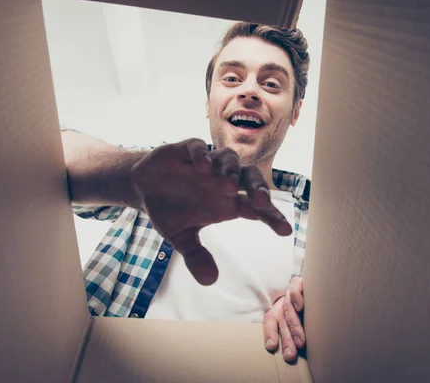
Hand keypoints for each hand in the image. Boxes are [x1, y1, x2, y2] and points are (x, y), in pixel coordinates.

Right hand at [129, 138, 292, 285]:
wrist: (144, 187)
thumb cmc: (171, 210)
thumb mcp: (181, 237)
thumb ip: (196, 255)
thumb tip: (210, 281)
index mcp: (228, 202)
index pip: (256, 208)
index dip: (272, 217)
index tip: (285, 230)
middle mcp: (222, 180)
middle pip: (249, 178)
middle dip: (257, 188)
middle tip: (262, 201)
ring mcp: (207, 164)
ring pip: (229, 159)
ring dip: (230, 171)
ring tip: (228, 185)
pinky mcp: (186, 150)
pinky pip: (198, 148)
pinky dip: (202, 155)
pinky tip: (203, 166)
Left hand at [263, 277, 304, 361]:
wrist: (319, 289)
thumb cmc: (310, 313)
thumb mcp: (302, 325)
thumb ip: (295, 336)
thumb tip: (294, 356)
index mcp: (279, 311)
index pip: (270, 320)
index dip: (269, 333)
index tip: (271, 347)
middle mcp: (284, 302)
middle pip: (281, 319)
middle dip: (286, 339)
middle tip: (290, 355)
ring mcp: (293, 292)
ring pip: (288, 307)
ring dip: (293, 326)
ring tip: (300, 342)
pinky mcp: (302, 282)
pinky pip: (295, 285)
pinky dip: (296, 295)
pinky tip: (300, 306)